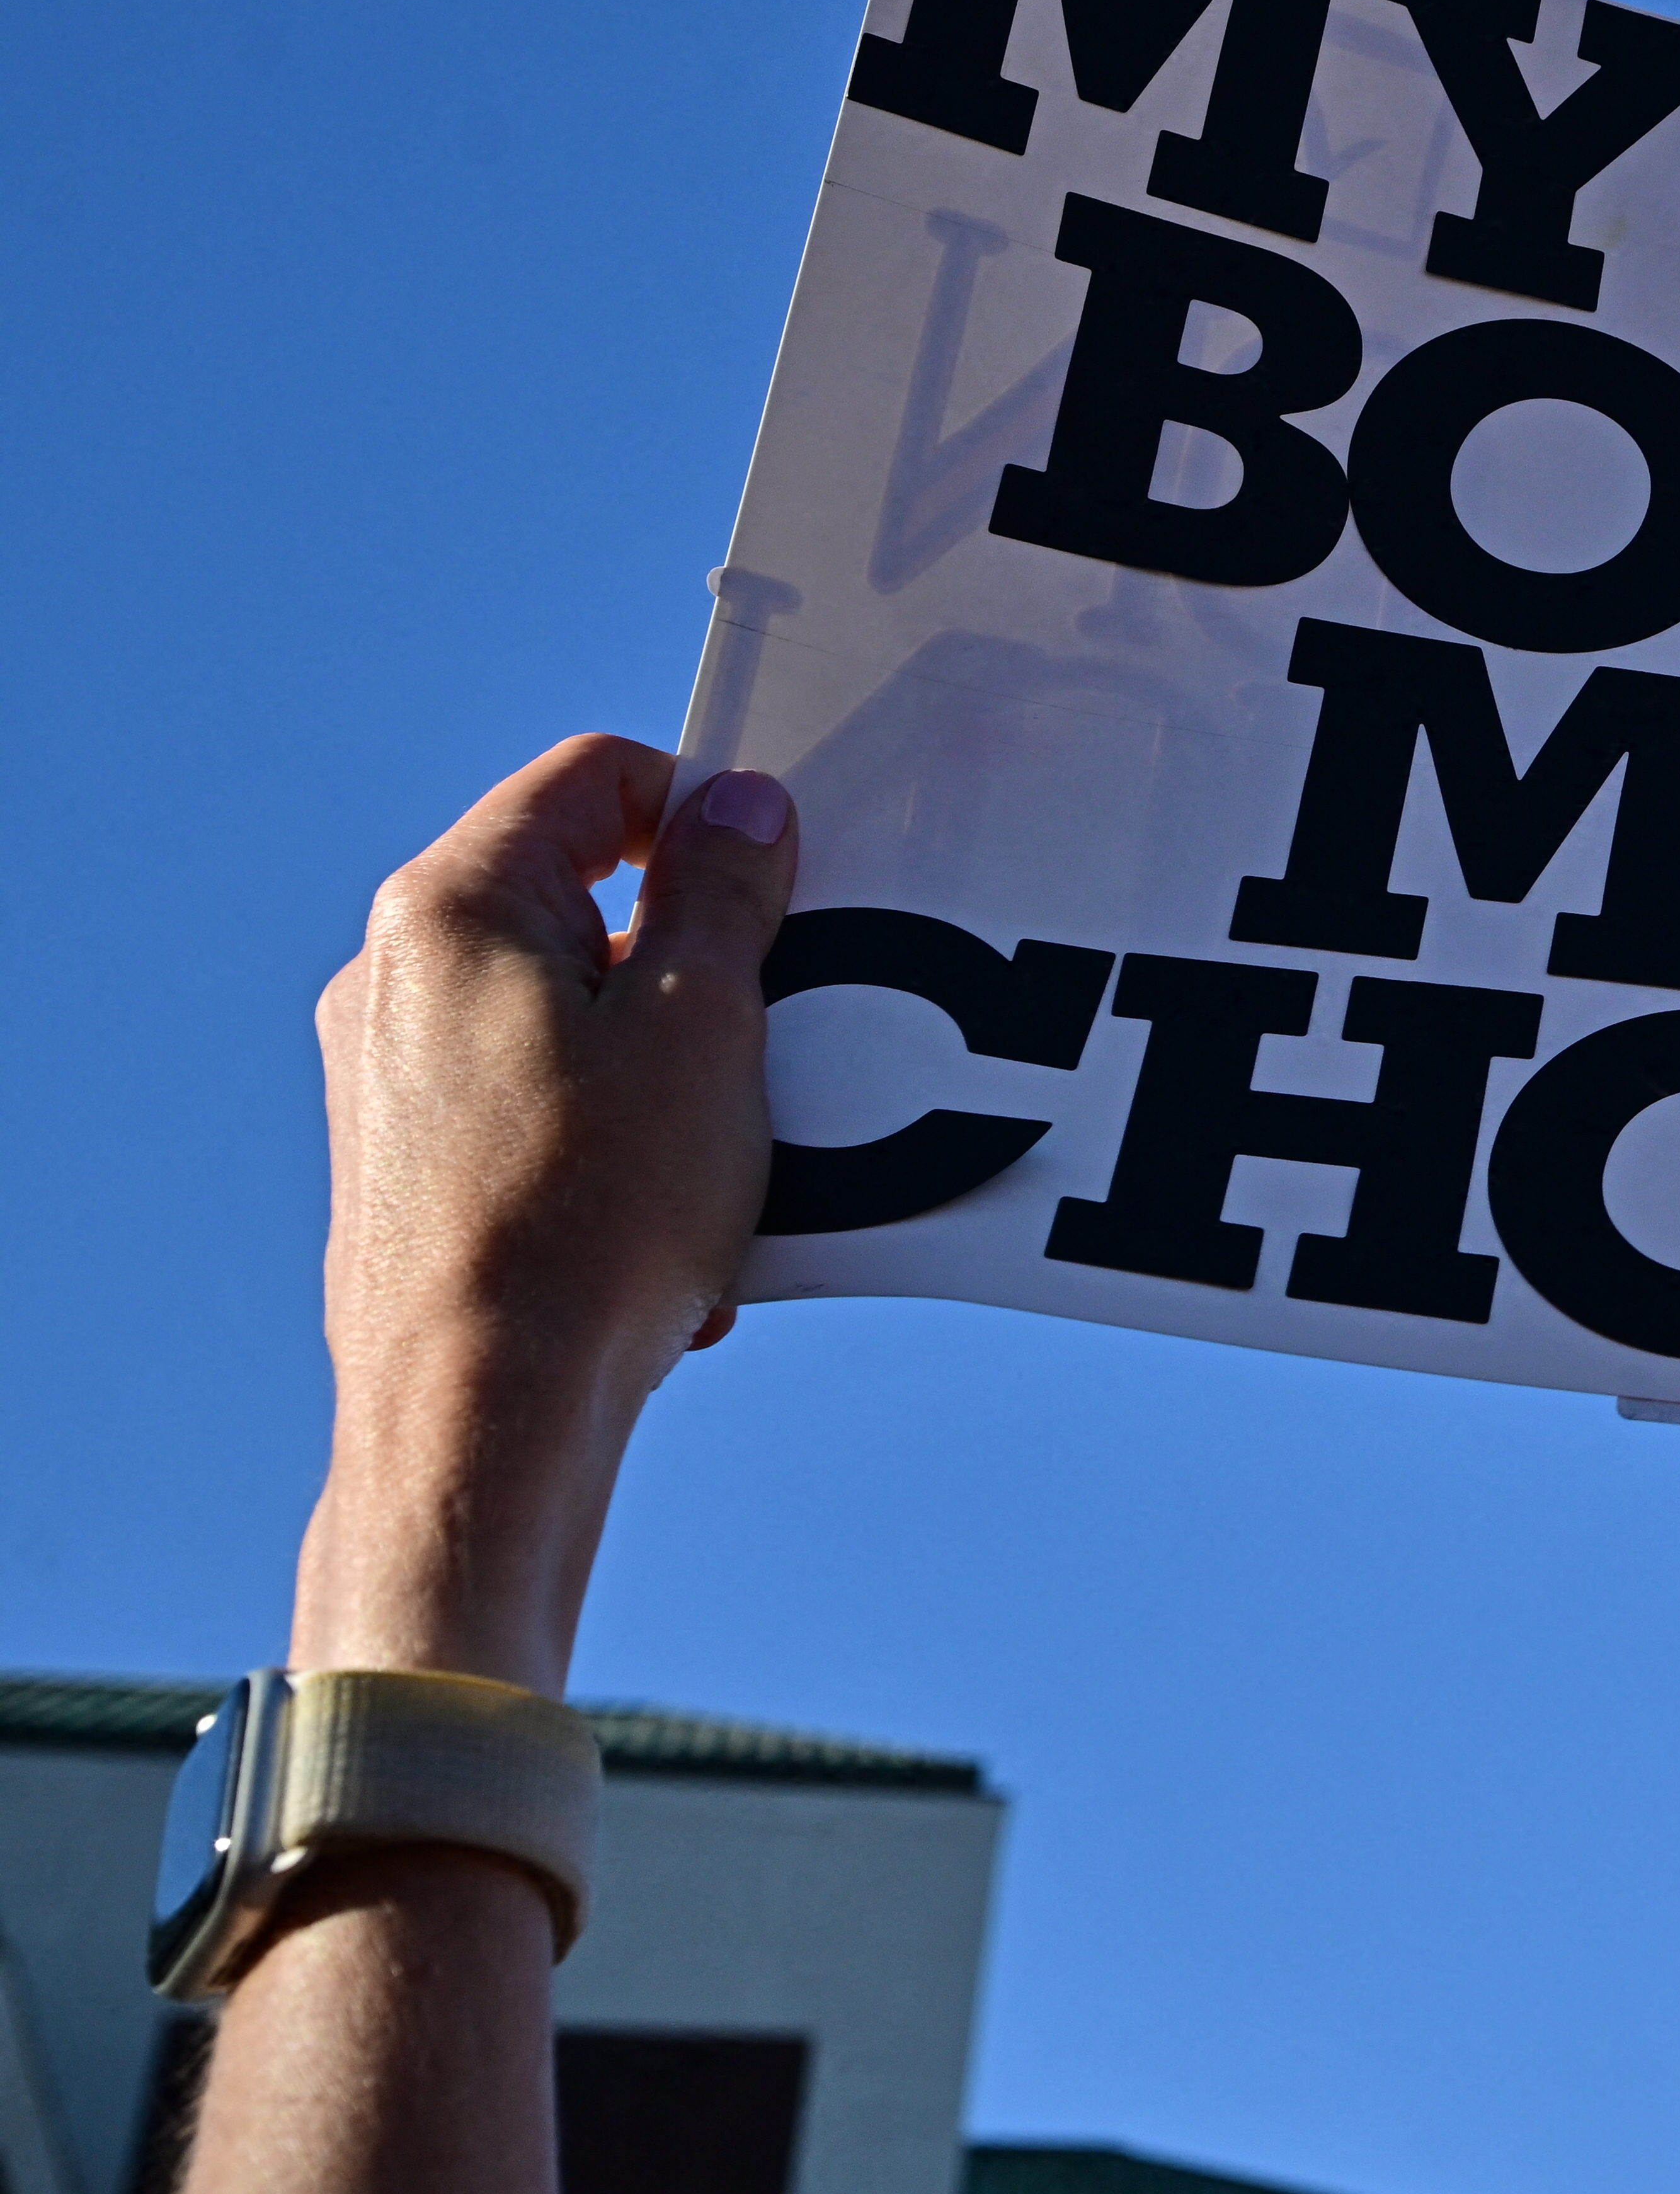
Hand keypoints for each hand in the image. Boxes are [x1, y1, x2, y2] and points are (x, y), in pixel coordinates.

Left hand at [294, 738, 794, 1693]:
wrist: (480, 1414)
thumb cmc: (591, 1216)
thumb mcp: (704, 1025)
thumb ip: (725, 895)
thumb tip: (740, 807)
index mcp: (452, 909)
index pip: (594, 779)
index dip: (704, 810)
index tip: (782, 883)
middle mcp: (393, 975)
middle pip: (576, 895)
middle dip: (691, 950)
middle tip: (773, 1022)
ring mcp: (383, 1073)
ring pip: (561, 1006)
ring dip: (661, 1050)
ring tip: (722, 1145)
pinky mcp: (400, 1164)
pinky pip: (531, 1099)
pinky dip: (611, 1128)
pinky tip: (665, 1218)